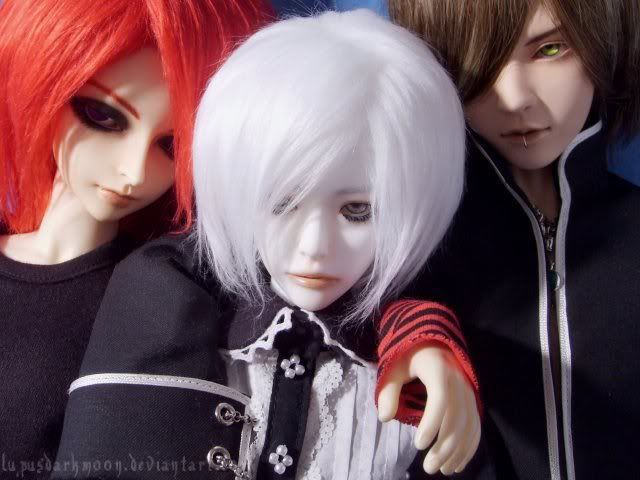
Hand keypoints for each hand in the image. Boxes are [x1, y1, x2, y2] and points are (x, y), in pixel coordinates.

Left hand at [377, 343, 480, 475]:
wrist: (432, 340)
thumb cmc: (408, 354)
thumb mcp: (393, 368)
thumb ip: (389, 391)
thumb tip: (385, 418)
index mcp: (438, 369)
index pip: (440, 398)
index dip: (431, 423)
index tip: (418, 445)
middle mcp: (459, 380)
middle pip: (457, 417)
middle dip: (444, 446)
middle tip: (429, 467)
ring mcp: (468, 390)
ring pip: (469, 425)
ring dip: (458, 451)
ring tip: (441, 469)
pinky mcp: (472, 400)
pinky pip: (475, 425)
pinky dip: (469, 446)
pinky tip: (457, 464)